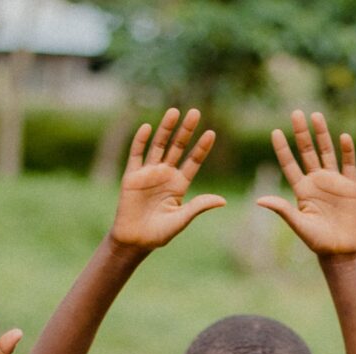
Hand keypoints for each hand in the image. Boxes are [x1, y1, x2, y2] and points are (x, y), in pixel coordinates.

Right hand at [109, 107, 225, 250]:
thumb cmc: (159, 233)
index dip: (202, 147)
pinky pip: (136, 154)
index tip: (211, 133)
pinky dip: (141, 140)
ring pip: (159, 146)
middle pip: (178, 147)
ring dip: (166, 129)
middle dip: (186, 130)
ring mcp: (149, 173)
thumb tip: (222, 200)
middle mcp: (165, 174)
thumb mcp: (182, 219)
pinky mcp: (132, 176)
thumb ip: (199, 206)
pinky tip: (147, 127)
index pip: (193, 161)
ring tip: (174, 112)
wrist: (135, 240)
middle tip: (195, 112)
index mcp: (179, 184)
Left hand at [258, 111, 355, 257]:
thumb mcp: (297, 224)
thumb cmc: (316, 241)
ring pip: (327, 152)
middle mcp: (317, 181)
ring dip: (322, 134)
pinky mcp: (351, 186)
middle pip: (307, 151)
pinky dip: (347, 151)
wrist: (340, 250)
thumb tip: (258, 200)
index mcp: (302, 189)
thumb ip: (281, 209)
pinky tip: (344, 137)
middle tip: (295, 113)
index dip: (282, 148)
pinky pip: (349, 165)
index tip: (274, 131)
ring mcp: (334, 182)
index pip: (289, 164)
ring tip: (316, 115)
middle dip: (301, 133)